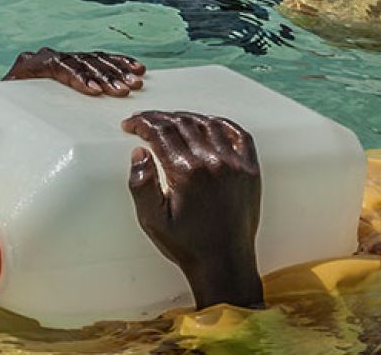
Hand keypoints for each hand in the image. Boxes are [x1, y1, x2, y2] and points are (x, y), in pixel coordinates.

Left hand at [0, 48, 144, 95]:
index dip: (77, 77)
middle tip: (120, 91)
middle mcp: (50, 57)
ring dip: (116, 70)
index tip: (94, 93)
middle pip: (80, 62)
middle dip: (103, 76)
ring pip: (94, 59)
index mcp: (31, 64)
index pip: (58, 65)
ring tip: (133, 84)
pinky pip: (102, 60)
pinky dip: (119, 63)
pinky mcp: (78, 65)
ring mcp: (65, 59)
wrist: (7, 104)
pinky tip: (137, 70)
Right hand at [124, 111, 263, 308]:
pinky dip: (221, 123)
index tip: (131, 125)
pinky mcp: (250, 170)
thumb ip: (141, 183)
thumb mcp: (152, 220)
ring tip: (171, 121)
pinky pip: (238, 134)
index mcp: (187, 172)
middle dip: (159, 118)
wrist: (224, 262)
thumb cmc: (187, 244)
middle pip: (182, 123)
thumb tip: (139, 151)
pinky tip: (208, 123)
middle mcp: (213, 162)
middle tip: (146, 121)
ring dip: (186, 118)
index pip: (161, 132)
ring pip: (208, 124)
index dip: (142, 124)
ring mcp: (235, 164)